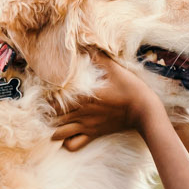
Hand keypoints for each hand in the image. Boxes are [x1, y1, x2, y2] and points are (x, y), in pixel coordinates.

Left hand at [49, 51, 164, 151]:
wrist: (145, 111)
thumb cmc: (130, 89)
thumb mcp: (115, 69)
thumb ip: (98, 57)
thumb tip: (85, 43)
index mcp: (84, 97)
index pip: (55, 101)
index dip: (46, 99)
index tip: (45, 93)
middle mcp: (81, 114)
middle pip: (53, 118)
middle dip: (45, 114)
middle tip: (44, 107)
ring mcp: (86, 126)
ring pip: (59, 134)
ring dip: (52, 128)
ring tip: (52, 121)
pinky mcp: (93, 135)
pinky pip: (74, 145)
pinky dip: (66, 142)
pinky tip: (66, 136)